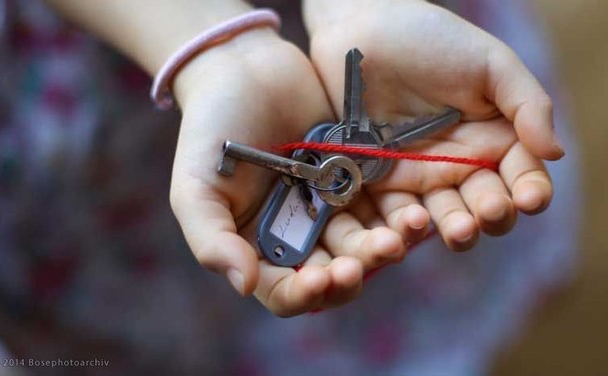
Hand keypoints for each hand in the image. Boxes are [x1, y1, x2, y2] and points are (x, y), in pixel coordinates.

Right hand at [169, 30, 406, 316]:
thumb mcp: (195, 186)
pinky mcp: (359, 179)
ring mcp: (332, 207)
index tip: (320, 280)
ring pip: (363, 245)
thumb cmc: (210, 129)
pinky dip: (397, 216)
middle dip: (352, 273)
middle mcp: (299, 235)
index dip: (303, 295)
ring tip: (397, 238)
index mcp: (258, 247)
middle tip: (369, 258)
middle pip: (332, 275)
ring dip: (382, 248)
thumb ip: (211, 239)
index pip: (284, 291)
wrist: (245, 69)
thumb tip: (243, 286)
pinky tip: (412, 213)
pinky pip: (383, 207)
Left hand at [304, 0, 561, 249]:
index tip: (529, 199)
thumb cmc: (430, 39)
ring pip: (446, 218)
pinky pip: (397, 213)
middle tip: (488, 212)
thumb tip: (556, 153)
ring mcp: (422, 177)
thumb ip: (526, 103)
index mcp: (497, 138)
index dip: (530, 192)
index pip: (523, 176)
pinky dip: (406, 225)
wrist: (358, 32)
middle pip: (488, 206)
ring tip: (459, 230)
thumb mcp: (489, 63)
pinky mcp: (383, 183)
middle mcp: (464, 164)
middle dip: (493, 215)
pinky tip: (413, 222)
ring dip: (457, 229)